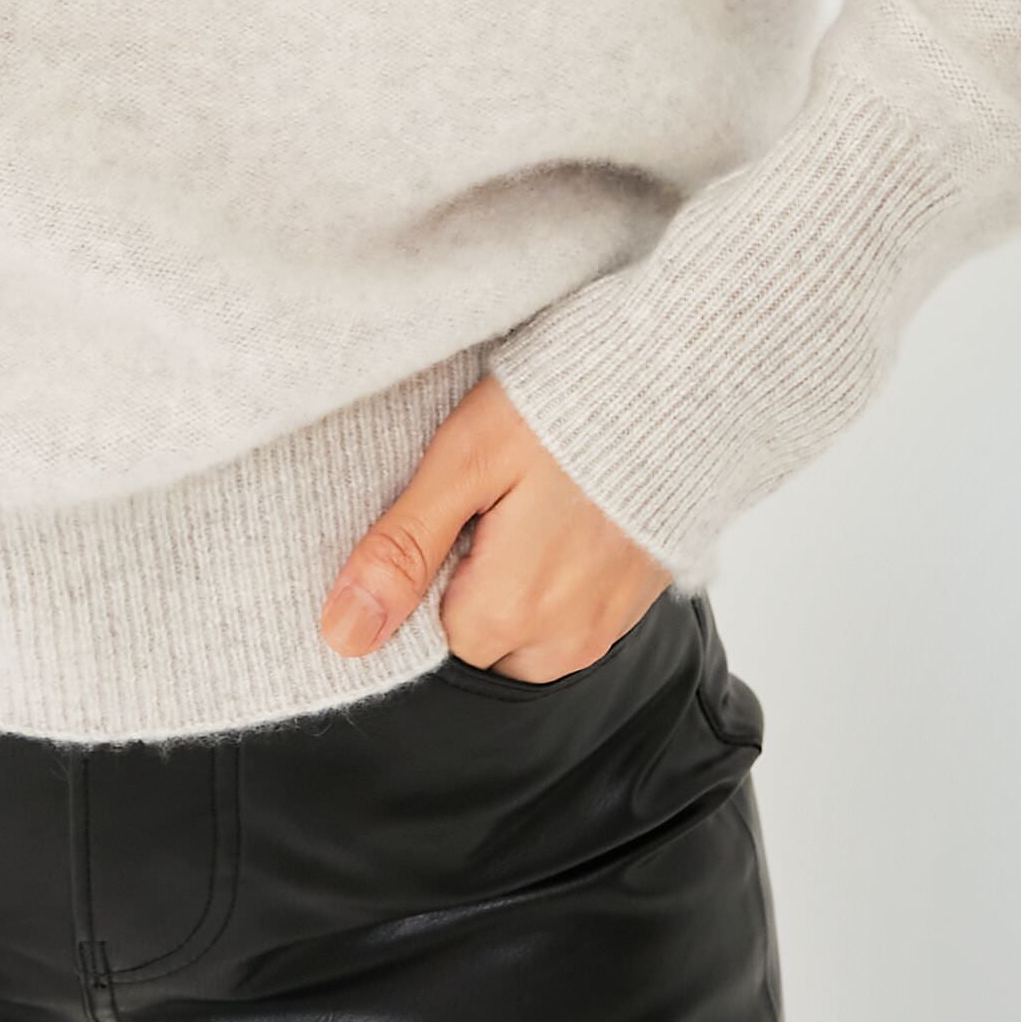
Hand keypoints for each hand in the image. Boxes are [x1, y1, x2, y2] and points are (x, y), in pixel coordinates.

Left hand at [316, 373, 671, 679]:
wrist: (678, 379)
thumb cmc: (566, 407)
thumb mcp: (465, 460)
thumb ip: (403, 549)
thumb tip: (342, 633)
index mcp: (509, 614)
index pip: (426, 630)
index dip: (428, 564)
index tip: (451, 507)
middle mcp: (562, 642)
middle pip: (477, 636)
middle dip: (471, 578)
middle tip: (492, 496)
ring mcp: (605, 628)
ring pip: (524, 631)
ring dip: (516, 580)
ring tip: (529, 498)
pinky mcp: (634, 606)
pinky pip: (571, 615)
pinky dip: (559, 574)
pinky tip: (564, 509)